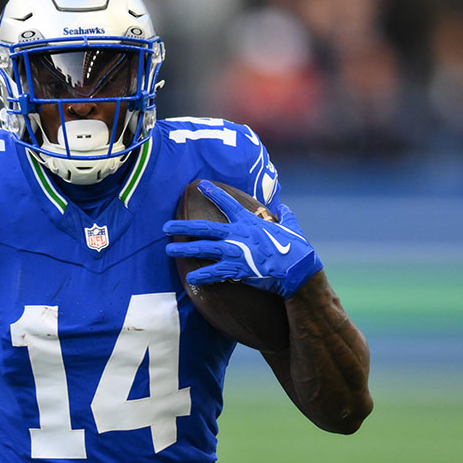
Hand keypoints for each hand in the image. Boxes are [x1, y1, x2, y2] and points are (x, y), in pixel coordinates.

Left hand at [164, 180, 321, 297]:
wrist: (297, 268)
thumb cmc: (296, 247)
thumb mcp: (291, 227)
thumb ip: (285, 217)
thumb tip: (285, 210)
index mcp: (249, 222)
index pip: (228, 204)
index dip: (215, 193)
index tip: (202, 185)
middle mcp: (238, 234)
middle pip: (204, 227)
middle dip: (183, 226)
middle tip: (165, 226)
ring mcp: (235, 251)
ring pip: (203, 249)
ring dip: (184, 249)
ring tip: (168, 249)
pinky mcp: (237, 269)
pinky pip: (214, 272)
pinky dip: (202, 275)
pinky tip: (190, 277)